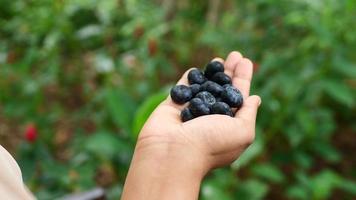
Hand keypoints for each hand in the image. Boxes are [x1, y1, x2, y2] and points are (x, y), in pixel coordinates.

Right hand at [122, 51, 260, 199]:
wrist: (173, 152)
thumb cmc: (211, 144)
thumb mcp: (242, 131)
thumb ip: (249, 113)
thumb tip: (254, 98)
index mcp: (228, 125)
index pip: (238, 97)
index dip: (243, 79)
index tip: (246, 62)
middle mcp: (210, 117)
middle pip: (222, 89)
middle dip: (230, 72)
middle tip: (236, 55)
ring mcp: (191, 111)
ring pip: (203, 87)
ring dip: (211, 72)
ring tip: (219, 58)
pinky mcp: (173, 106)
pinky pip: (182, 88)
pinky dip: (189, 79)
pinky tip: (196, 69)